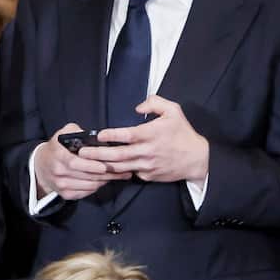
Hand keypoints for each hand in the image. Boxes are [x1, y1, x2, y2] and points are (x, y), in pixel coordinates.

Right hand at [35, 122, 131, 199]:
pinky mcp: (65, 194)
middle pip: (86, 176)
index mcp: (57, 156)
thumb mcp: (62, 134)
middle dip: (106, 174)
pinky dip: (97, 187)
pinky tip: (105, 181)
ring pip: (88, 186)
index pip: (75, 163)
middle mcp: (58, 172)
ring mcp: (61, 185)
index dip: (91, 165)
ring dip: (105, 181)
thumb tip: (96, 136)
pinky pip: (86, 193)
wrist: (40, 166)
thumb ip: (77, 131)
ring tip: (118, 175)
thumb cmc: (56, 148)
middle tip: (123, 170)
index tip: (105, 166)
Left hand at [81, 96, 208, 182]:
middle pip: (117, 155)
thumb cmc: (183, 133)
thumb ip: (155, 103)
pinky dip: (117, 172)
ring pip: (120, 167)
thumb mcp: (174, 111)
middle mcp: (147, 151)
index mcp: (151, 134)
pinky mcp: (148, 176)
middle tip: (81, 152)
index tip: (99, 135)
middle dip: (97, 154)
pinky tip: (104, 169)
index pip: (127, 135)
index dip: (111, 136)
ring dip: (102, 165)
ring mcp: (147, 166)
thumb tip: (137, 106)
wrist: (197, 158)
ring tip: (86, 162)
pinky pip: (129, 174)